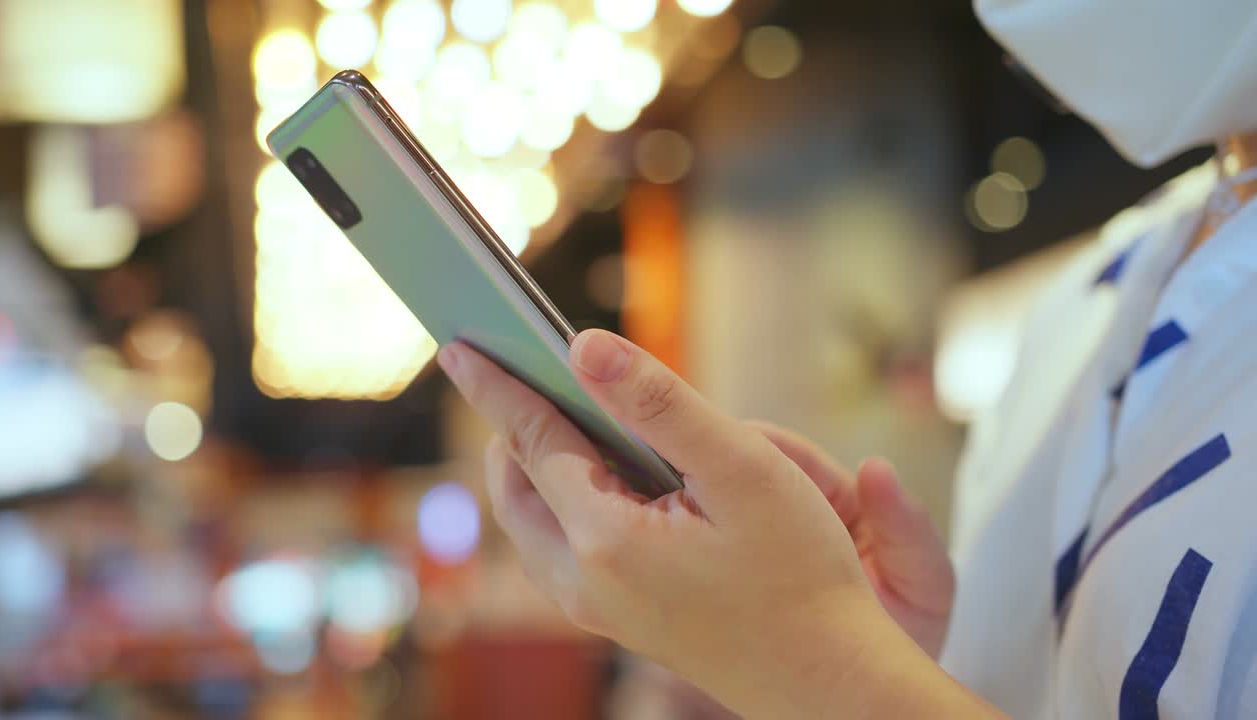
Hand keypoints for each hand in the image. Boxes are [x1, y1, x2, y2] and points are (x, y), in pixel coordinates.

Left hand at [439, 330, 993, 717]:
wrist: (827, 680)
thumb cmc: (801, 571)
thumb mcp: (742, 467)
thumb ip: (658, 402)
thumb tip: (583, 346)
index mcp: (606, 540)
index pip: (533, 441)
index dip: (497, 386)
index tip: (457, 346)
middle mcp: (582, 582)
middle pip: (516, 487)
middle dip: (510, 426)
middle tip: (514, 368)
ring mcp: (594, 609)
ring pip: (531, 523)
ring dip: (532, 466)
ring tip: (553, 412)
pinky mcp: (614, 620)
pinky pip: (558, 549)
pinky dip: (559, 500)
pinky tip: (596, 474)